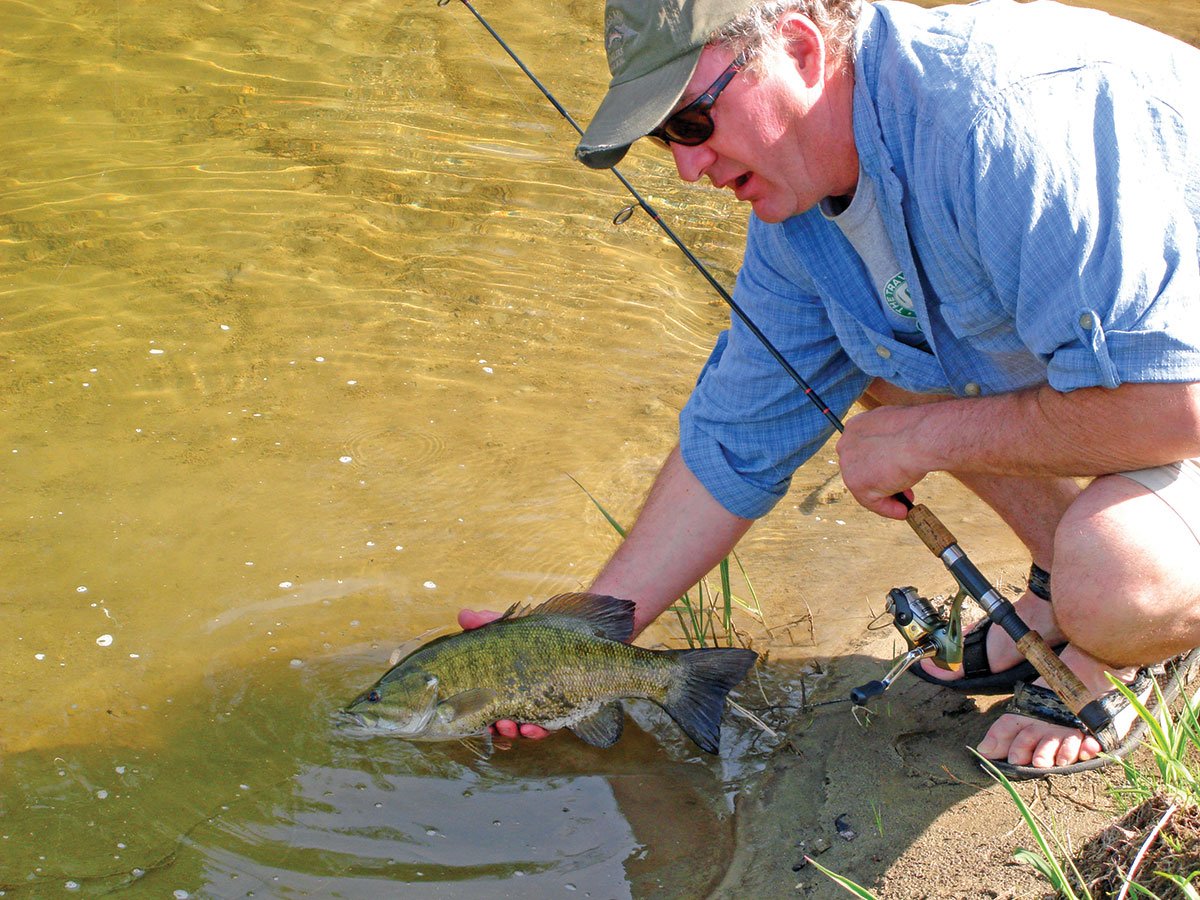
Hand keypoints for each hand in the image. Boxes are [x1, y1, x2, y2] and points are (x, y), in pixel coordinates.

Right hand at [457, 609, 551, 740]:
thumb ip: (487, 623)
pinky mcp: (560, 709)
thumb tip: (463, 615)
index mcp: (506, 682)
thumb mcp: (511, 628)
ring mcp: (540, 704)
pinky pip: (547, 727)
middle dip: (497, 727)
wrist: (581, 636)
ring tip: (510, 726)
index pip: (487, 701)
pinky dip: (537, 731)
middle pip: (503, 719)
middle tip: (495, 724)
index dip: (478, 713)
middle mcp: (521, 696)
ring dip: (513, 731)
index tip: (474, 718)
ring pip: (523, 727)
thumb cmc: (540, 634)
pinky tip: (533, 727)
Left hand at [835, 406, 926, 518]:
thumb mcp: (902, 432)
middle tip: (904, 490)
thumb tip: (899, 458)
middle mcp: (847, 443)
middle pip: (863, 470)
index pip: (865, 451)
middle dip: (884, 481)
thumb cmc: (920, 431)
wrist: (923, 437)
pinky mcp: (856, 482)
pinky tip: (903, 511)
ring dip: (886, 497)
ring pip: (866, 487)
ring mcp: (849, 464)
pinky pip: (872, 501)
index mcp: (857, 427)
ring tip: (905, 505)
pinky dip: (887, 508)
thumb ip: (893, 444)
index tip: (897, 471)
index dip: (882, 464)